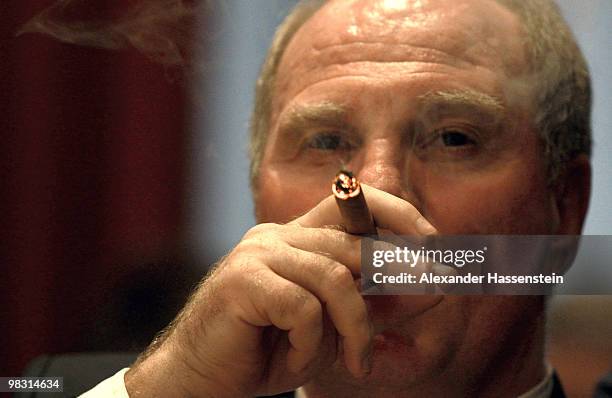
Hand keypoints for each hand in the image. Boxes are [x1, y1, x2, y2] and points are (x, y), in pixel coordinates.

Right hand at [125, 185, 435, 396]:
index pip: (351, 202)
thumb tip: (431, 288)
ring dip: (356, 326)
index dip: (396, 213)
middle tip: (439, 292)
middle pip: (351, 239)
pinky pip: (300, 306)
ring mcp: (257, 254)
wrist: (202, 380)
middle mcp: (277, 236)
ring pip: (333, 275)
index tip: (435, 241)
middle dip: (401, 268)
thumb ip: (371, 304)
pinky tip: (301, 360)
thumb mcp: (330, 328)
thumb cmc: (268, 352)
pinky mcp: (241, 281)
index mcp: (296, 238)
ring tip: (358, 364)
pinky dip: (312, 341)